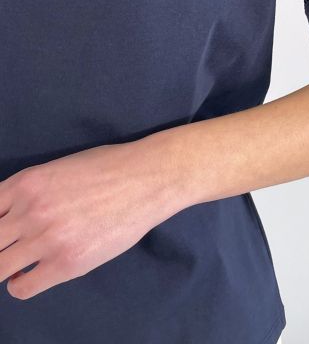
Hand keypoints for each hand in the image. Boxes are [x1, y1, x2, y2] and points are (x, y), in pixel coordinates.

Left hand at [0, 138, 178, 299]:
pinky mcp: (66, 263)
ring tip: (14, 264)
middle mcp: (30, 211)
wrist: (146, 179)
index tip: (1, 232)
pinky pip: (22, 287)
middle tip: (7, 247)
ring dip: (4, 267)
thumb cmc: (108, 168)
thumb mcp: (59, 168)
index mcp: (26, 182)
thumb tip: (10, 215)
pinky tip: (28, 275)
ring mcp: (47, 239)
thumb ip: (29, 192)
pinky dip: (18, 285)